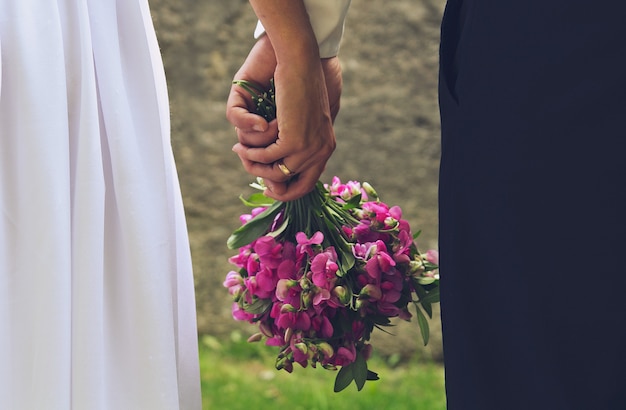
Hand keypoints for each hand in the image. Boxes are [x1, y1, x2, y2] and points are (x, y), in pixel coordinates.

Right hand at [227, 39, 342, 200]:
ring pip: (276, 172)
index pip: (309, 184)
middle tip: (251, 169)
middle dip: (269, 183)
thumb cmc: (302, 82)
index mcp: (326, 147)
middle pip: (293, 186)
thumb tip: (284, 160)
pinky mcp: (294, 141)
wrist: (302, 61)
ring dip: (255, 164)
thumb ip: (299, 137)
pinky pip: (267, 157)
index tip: (269, 186)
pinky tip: (241, 146)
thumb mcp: (305, 116)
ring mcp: (309, 148)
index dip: (288, 191)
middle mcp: (322, 152)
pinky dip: (252, 153)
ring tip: (240, 152)